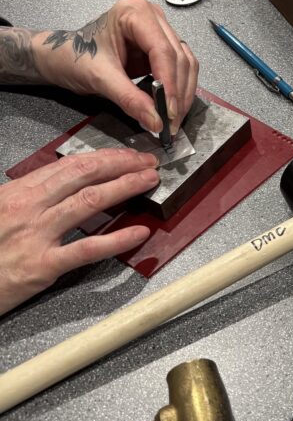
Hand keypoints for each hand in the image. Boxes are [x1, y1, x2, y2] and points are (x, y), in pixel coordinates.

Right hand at [0, 148, 158, 315]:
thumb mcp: (3, 210)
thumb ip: (33, 197)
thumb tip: (67, 185)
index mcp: (19, 192)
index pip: (71, 165)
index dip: (105, 157)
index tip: (128, 155)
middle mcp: (29, 207)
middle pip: (85, 175)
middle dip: (122, 164)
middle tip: (148, 162)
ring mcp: (37, 235)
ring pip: (90, 202)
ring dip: (126, 187)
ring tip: (150, 181)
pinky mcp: (42, 266)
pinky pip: (87, 248)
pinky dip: (117, 239)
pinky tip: (139, 232)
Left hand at [33, 0, 198, 134]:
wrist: (63, 57)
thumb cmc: (74, 58)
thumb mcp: (100, 78)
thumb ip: (129, 99)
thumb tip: (156, 122)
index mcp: (135, 12)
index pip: (163, 50)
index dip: (170, 83)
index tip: (169, 112)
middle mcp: (153, 16)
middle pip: (179, 57)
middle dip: (178, 92)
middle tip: (172, 122)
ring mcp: (160, 30)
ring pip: (186, 63)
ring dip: (183, 93)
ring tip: (173, 119)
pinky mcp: (162, 46)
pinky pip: (181, 68)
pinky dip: (180, 89)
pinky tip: (173, 107)